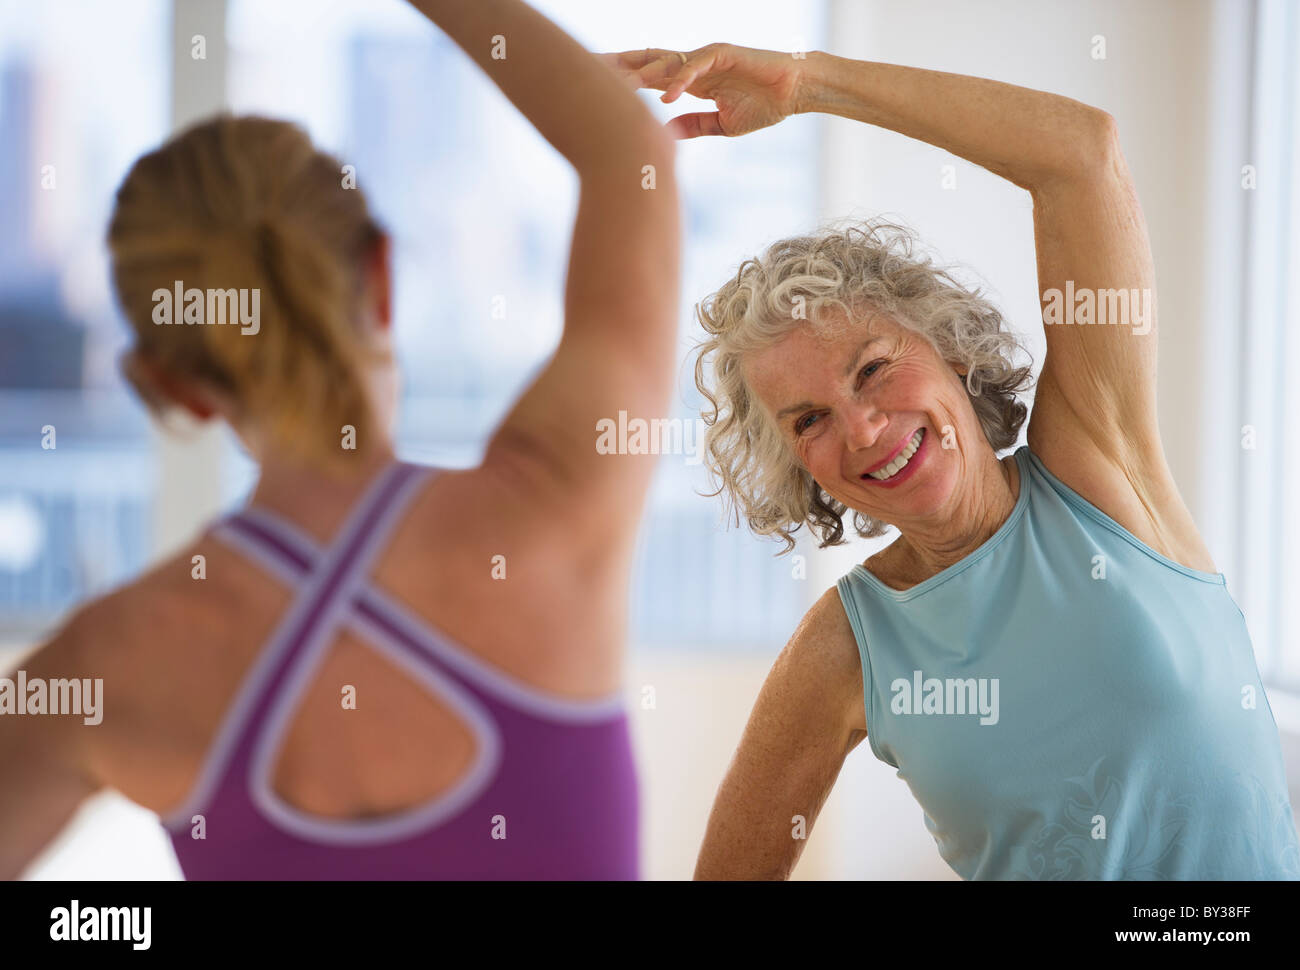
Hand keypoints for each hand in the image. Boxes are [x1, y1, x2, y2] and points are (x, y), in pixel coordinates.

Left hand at [600, 43, 806, 138]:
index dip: (623, 79)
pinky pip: (698, 65)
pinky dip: (682, 80)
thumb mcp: (721, 125)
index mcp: (691, 82)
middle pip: (648, 62)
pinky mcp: (725, 54)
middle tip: (588, 69)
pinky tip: (668, 96)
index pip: (649, 77)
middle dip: (620, 66)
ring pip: (668, 62)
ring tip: (620, 86)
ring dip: (644, 74)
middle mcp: (693, 66)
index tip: (595, 86)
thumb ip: (694, 126)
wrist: (794, 94)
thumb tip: (666, 132)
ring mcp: (707, 58)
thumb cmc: (763, 106)